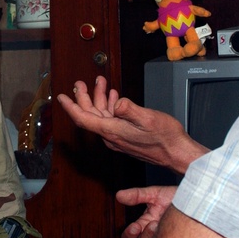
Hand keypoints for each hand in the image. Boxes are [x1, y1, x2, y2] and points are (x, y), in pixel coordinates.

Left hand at [55, 76, 207, 172]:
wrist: (177, 154)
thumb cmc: (166, 139)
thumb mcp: (148, 119)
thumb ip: (130, 109)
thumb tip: (117, 102)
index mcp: (113, 131)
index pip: (84, 119)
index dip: (71, 107)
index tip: (61, 97)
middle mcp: (112, 136)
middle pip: (90, 116)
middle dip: (84, 97)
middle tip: (80, 83)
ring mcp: (119, 137)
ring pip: (101, 116)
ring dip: (99, 99)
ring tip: (100, 83)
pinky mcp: (126, 137)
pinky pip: (111, 120)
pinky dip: (110, 106)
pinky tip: (114, 97)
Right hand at [116, 185, 176, 237]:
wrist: (201, 198)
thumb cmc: (179, 196)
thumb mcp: (156, 194)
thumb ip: (137, 195)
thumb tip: (119, 195)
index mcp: (146, 223)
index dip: (129, 236)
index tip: (134, 226)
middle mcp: (155, 234)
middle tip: (149, 226)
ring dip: (154, 237)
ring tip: (160, 223)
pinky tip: (172, 229)